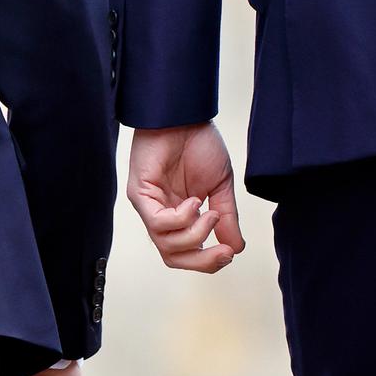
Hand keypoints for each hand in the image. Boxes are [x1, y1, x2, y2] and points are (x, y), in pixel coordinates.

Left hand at [126, 124, 245, 272]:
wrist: (185, 114)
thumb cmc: (198, 142)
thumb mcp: (220, 186)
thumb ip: (226, 217)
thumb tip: (236, 247)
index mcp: (179, 215)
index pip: (186, 253)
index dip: (208, 260)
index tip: (230, 251)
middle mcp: (161, 214)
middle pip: (173, 257)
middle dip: (202, 260)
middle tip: (224, 251)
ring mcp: (149, 206)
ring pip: (166, 245)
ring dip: (195, 235)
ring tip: (211, 214)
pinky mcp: (139, 194)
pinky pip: (158, 222)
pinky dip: (181, 218)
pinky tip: (194, 201)